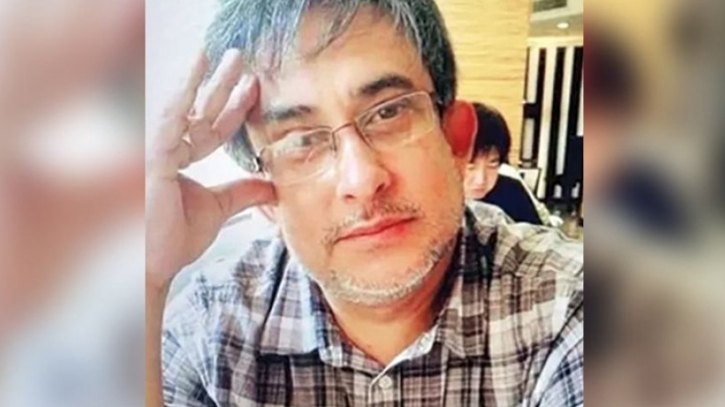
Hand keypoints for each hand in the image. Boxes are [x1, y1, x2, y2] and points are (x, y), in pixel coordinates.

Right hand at [145, 49, 275, 289]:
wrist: (152, 266)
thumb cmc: (173, 239)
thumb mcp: (218, 209)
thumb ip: (242, 193)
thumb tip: (272, 185)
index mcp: (180, 158)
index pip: (211, 127)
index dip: (234, 108)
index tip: (255, 88)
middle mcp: (166, 149)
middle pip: (199, 110)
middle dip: (221, 84)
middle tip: (240, 58)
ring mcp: (154, 151)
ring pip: (185, 109)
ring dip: (204, 81)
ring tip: (221, 56)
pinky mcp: (148, 158)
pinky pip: (169, 123)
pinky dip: (183, 97)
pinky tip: (196, 73)